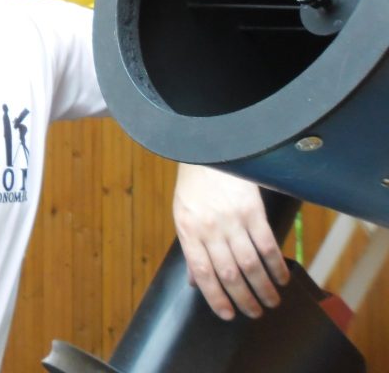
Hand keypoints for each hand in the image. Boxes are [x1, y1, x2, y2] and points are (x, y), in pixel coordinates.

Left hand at [173, 163, 289, 320]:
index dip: (215, 297)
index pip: (202, 272)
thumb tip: (194, 280)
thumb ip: (190, 247)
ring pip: (249, 263)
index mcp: (188, 230)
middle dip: (243, 298)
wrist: (208, 150)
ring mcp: (231, 219)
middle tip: (254, 313)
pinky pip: (266, 244)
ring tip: (271, 301)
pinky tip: (281, 278)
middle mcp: (209, 228)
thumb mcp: (183, 214)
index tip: (227, 314)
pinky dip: (276, 265)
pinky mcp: (252, 210)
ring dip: (263, 287)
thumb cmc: (195, 184)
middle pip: (228, 273)